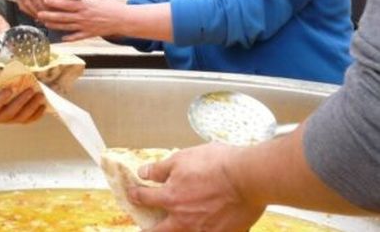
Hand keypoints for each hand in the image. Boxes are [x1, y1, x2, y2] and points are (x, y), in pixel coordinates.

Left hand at [37, 0, 123, 40]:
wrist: (122, 20)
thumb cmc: (112, 6)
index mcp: (84, 6)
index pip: (66, 4)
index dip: (55, 3)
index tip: (45, 1)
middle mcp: (82, 17)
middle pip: (63, 17)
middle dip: (50, 16)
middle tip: (38, 14)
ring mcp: (85, 26)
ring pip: (67, 27)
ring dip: (55, 26)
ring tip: (46, 24)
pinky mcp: (89, 34)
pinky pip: (77, 37)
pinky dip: (69, 38)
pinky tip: (62, 39)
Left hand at [128, 143, 264, 231]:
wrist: (249, 178)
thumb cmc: (217, 164)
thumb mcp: (182, 158)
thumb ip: (160, 169)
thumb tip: (143, 173)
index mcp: (171, 198)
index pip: (145, 199)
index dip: (135, 195)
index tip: (132, 194)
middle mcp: (184, 220)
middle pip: (159, 231)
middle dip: (149, 230)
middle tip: (145, 228)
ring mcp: (203, 231)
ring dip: (174, 231)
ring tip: (172, 228)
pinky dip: (202, 231)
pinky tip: (204, 226)